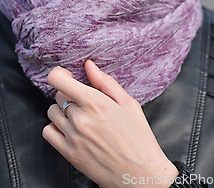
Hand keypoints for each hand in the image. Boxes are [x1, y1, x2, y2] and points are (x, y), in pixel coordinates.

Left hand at [42, 60, 178, 187]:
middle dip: (70, 93)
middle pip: (58, 95)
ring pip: (52, 112)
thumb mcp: (128, 103)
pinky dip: (55, 127)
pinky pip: (48, 132)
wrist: (140, 173)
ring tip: (80, 115)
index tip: (66, 75)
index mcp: (96, 103)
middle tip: (85, 100)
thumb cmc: (138, 137)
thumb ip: (105, 82)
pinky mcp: (68, 153)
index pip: (58, 80)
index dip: (59, 73)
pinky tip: (70, 128)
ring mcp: (72, 137)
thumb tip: (89, 65)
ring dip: (62, 110)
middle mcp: (80, 119)